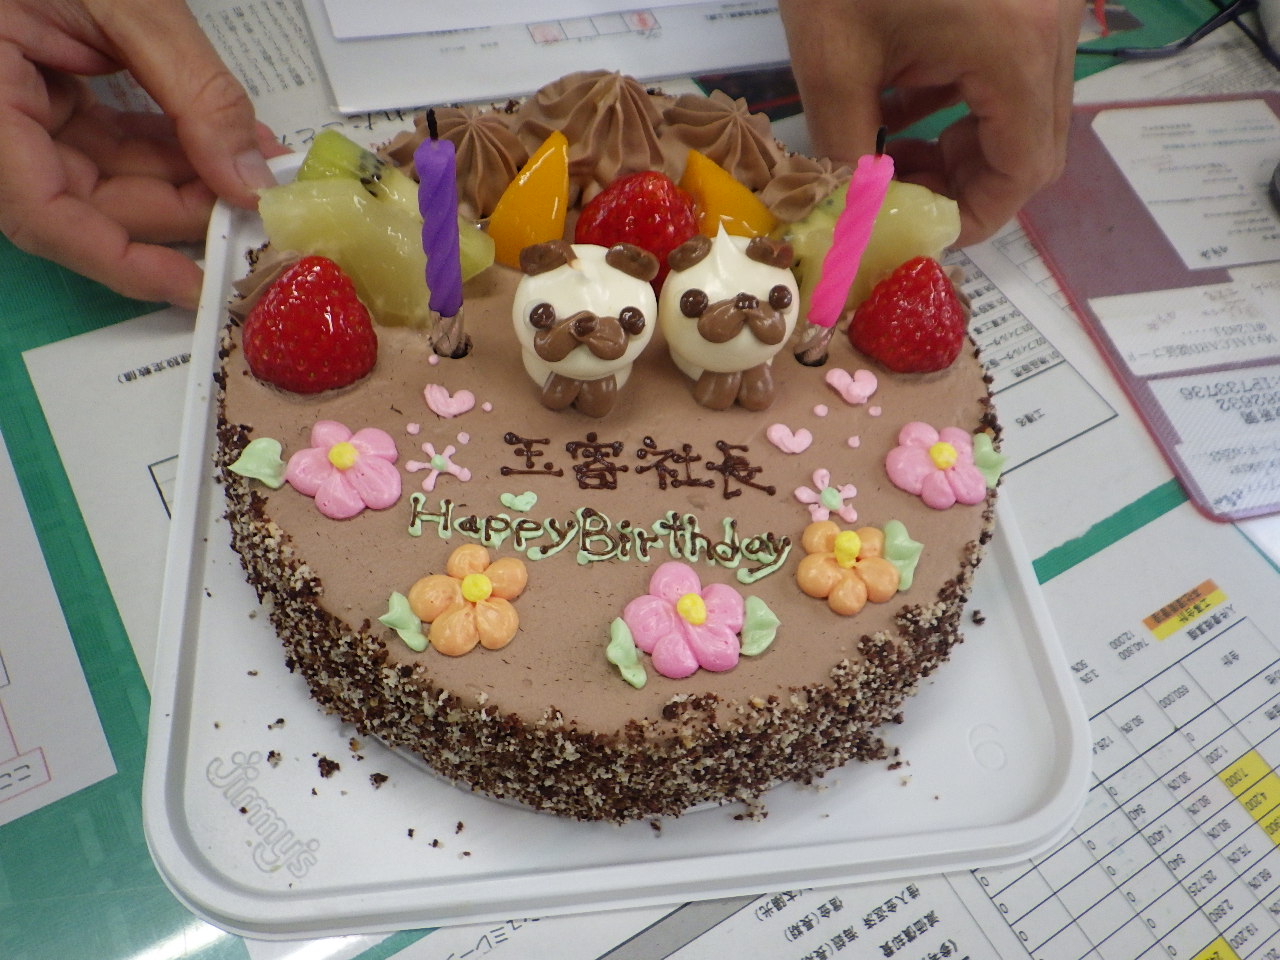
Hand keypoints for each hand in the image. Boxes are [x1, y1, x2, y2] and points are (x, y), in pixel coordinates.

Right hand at [0, 0, 287, 308]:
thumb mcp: (126, 2)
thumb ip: (192, 91)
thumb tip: (246, 175)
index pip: (43, 214)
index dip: (122, 261)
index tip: (194, 285)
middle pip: (85, 201)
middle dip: (178, 209)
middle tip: (253, 211)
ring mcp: (13, 104)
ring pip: (102, 176)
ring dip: (183, 179)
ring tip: (250, 170)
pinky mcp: (40, 91)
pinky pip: (104, 141)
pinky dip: (166, 146)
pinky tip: (221, 145)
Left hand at [778, 0, 1083, 244]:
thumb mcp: (833, 57)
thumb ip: (847, 148)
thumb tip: (853, 216)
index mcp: (1016, 48)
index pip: (1024, 169)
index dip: (974, 215)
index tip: (919, 228)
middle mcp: (1054, 26)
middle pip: (1037, 142)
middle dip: (967, 180)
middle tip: (899, 190)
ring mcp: (1049, 1)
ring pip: (1027, 105)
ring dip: (965, 139)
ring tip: (892, 148)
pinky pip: (1014, 63)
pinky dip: (966, 94)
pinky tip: (904, 93)